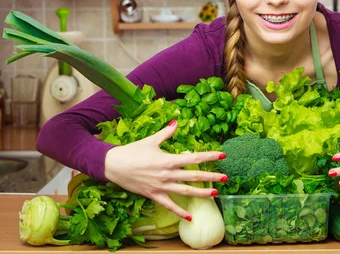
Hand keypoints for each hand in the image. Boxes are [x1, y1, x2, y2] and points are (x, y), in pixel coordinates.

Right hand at [104, 120, 227, 219]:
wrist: (113, 165)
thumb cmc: (132, 151)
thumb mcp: (151, 140)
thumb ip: (166, 133)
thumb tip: (176, 122)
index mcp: (168, 160)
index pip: (194, 158)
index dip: (209, 156)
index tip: (222, 156)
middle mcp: (167, 174)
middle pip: (194, 176)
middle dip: (211, 177)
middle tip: (225, 178)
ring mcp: (161, 186)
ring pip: (186, 191)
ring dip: (202, 193)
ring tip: (216, 194)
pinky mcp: (154, 195)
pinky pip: (169, 206)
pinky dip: (180, 212)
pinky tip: (190, 217)